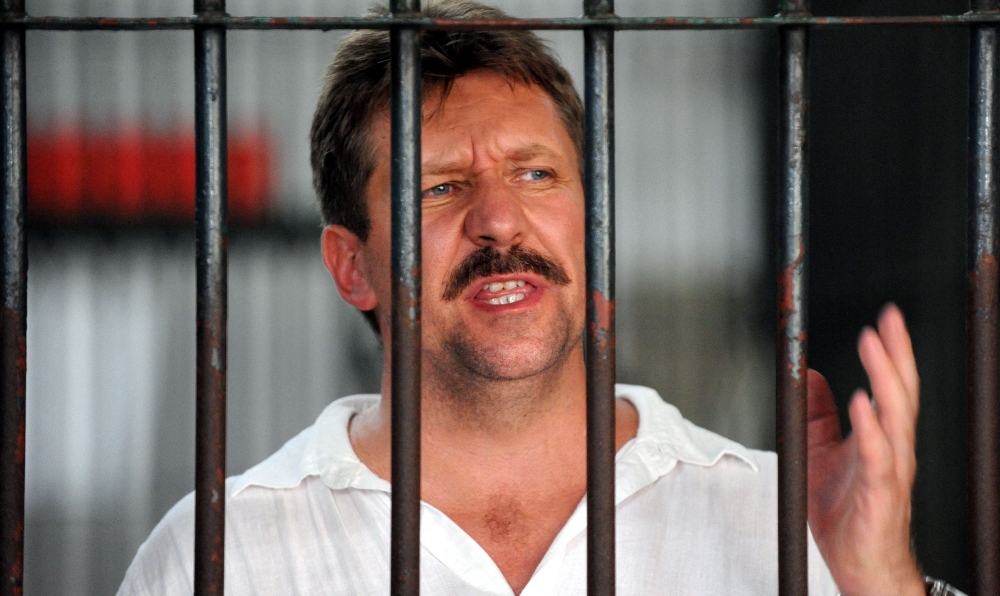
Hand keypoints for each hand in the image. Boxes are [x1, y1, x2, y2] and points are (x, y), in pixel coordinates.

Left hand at [806, 304, 924, 595]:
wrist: (860, 565)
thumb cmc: (846, 513)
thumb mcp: (820, 453)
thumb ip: (818, 416)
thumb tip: (813, 377)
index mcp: (879, 437)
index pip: (890, 385)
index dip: (890, 352)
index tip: (886, 318)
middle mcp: (891, 449)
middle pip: (901, 392)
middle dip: (896, 354)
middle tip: (888, 320)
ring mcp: (889, 470)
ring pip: (895, 417)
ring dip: (885, 379)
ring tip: (875, 347)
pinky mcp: (879, 493)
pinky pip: (877, 456)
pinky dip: (870, 428)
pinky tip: (861, 403)